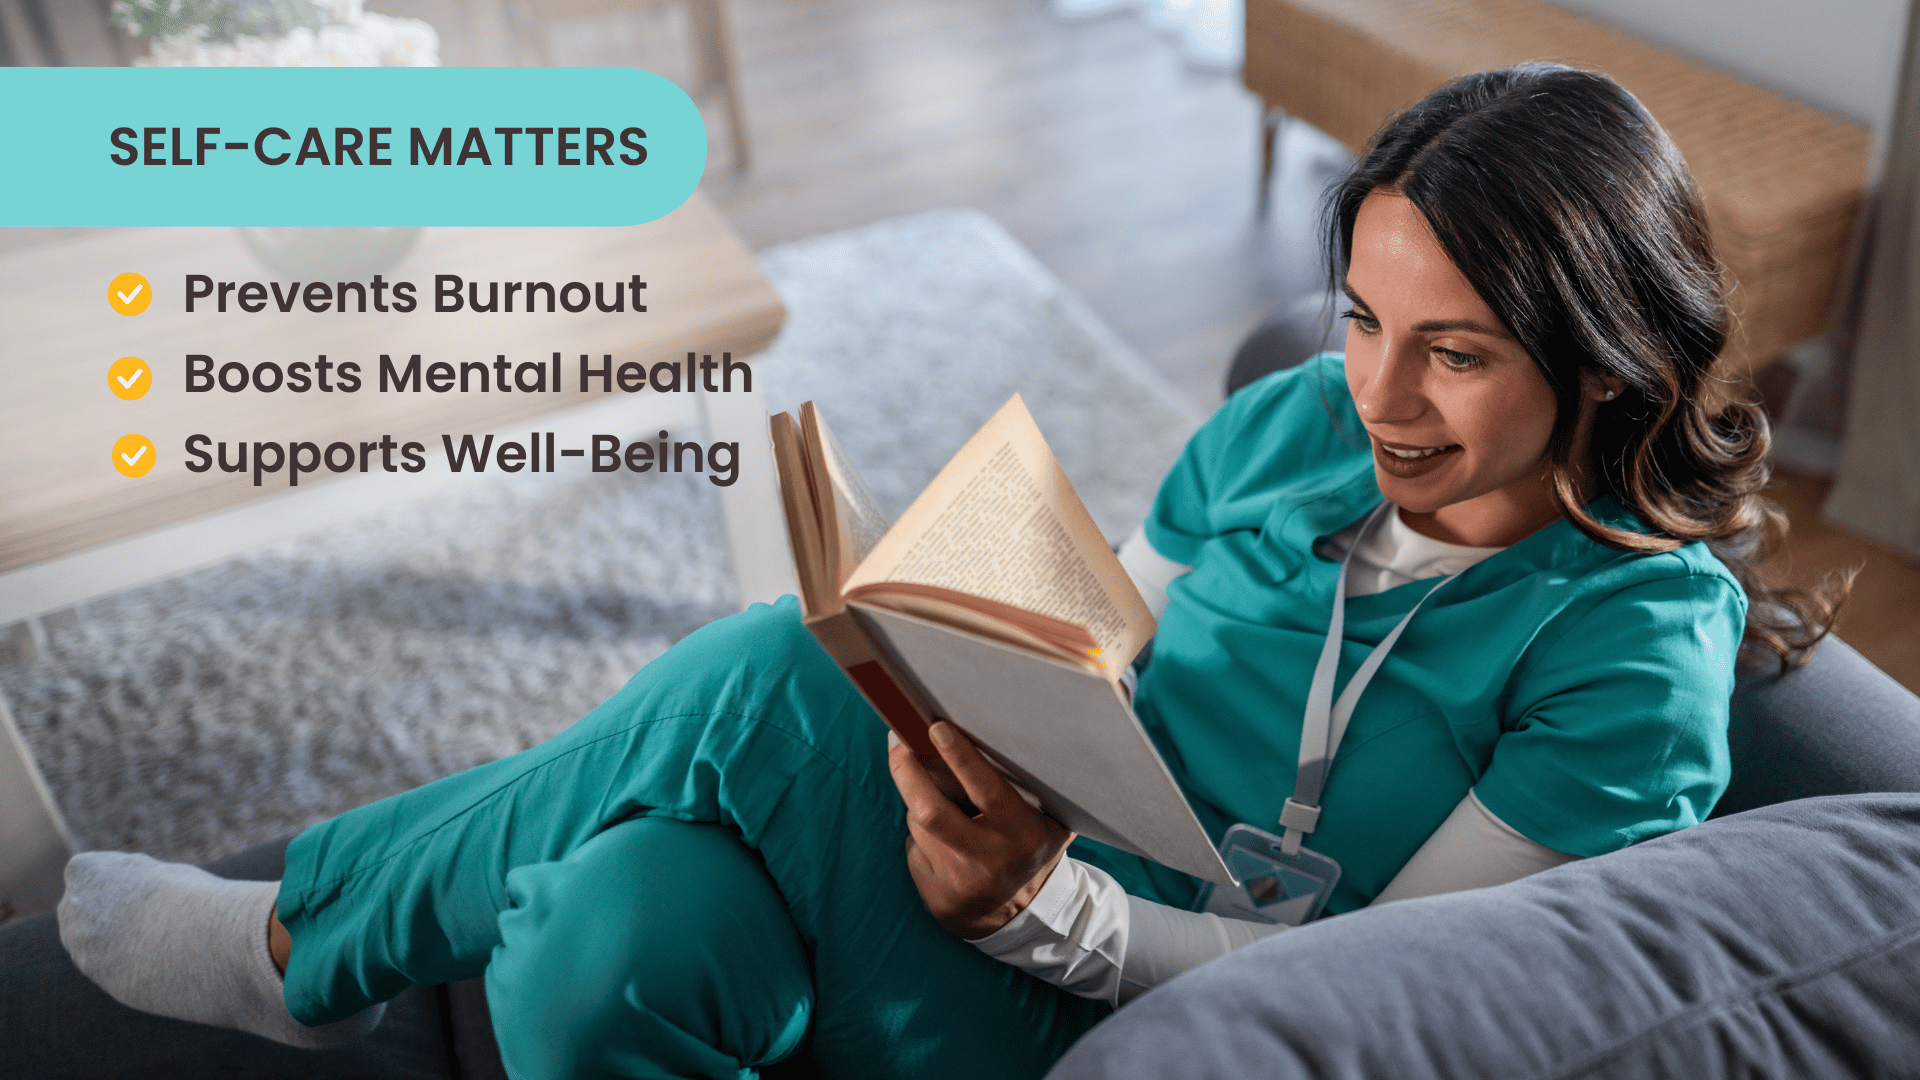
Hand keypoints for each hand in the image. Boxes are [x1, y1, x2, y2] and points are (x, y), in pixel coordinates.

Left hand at [888, 721, 1074, 938]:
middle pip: (932, 811)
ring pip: (919, 823)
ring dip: (919, 800)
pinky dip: (920, 831)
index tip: (936, 728)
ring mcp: (959, 881)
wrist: (1019, 913)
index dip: (960, 757)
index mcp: (1023, 834)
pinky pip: (915, 846)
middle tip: (898, 740)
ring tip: (933, 790)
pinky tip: (938, 835)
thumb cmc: (1031, 846)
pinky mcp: (935, 895)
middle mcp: (989, 859)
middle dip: (907, 770)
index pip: (987, 790)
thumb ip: (1029, 784)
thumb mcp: (1048, 818)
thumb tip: (984, 731)